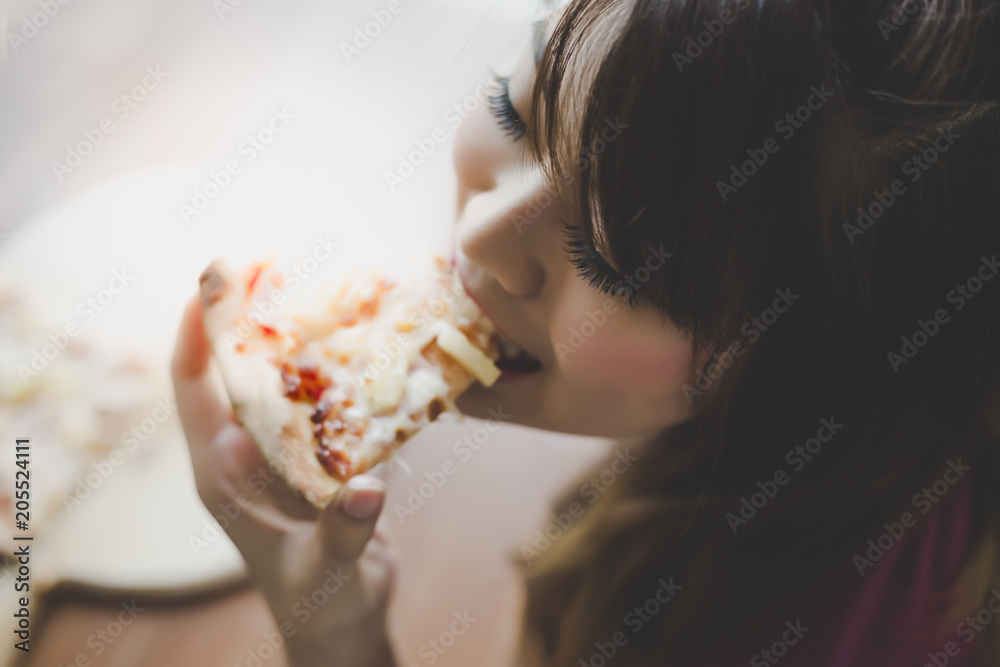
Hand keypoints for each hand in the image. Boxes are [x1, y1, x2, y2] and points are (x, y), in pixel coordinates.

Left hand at [170, 295, 397, 665]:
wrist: (344, 624)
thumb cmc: (323, 605)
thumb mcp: (326, 573)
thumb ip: (341, 533)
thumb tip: (365, 488)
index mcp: (223, 475)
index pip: (192, 390)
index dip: (196, 333)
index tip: (212, 281)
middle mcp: (247, 453)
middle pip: (239, 369)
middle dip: (255, 316)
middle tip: (283, 259)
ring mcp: (285, 452)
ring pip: (285, 379)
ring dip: (303, 335)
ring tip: (331, 285)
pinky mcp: (321, 457)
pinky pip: (327, 401)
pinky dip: (345, 371)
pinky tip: (373, 342)